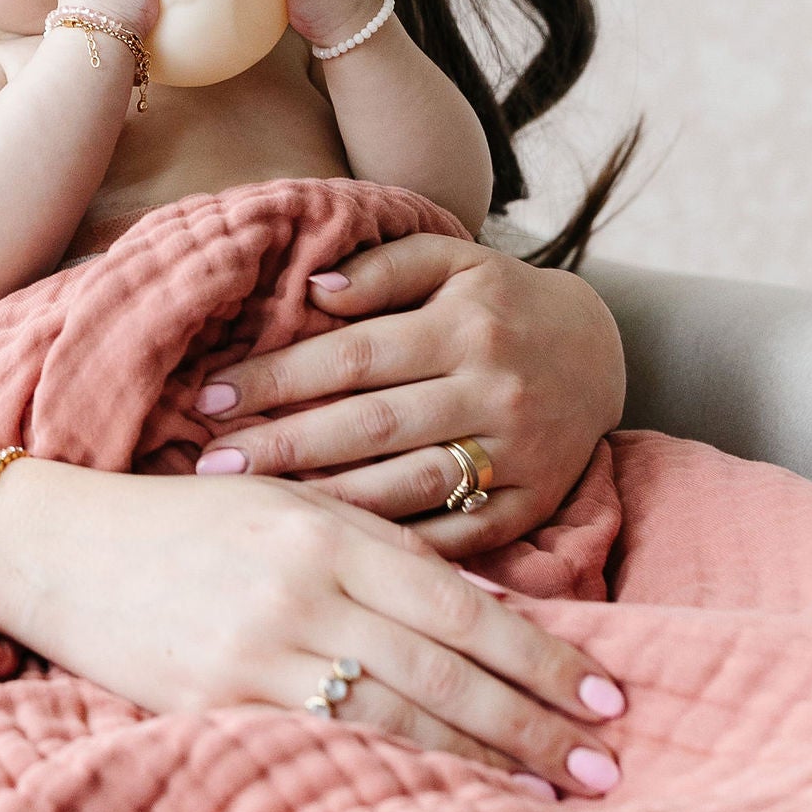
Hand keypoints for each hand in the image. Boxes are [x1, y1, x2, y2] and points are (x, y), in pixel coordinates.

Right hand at [2, 461, 625, 792]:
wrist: (59, 549)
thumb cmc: (186, 524)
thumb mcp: (290, 506)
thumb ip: (387, 553)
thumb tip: (495, 613)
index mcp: (326, 532)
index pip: (462, 605)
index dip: (543, 655)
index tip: (606, 695)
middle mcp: (300, 592)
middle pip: (446, 671)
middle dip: (535, 722)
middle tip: (605, 766)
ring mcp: (255, 655)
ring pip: (397, 720)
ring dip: (484, 764)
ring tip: (549, 795)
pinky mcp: (215, 710)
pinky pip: (327, 749)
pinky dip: (398, 777)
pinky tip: (449, 803)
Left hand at [186, 236, 626, 556]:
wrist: (602, 351)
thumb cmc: (500, 302)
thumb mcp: (453, 261)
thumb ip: (384, 267)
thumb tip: (314, 289)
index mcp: (463, 326)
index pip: (352, 357)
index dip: (278, 378)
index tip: (211, 397)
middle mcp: (490, 390)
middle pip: (369, 426)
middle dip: (282, 446)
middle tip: (209, 464)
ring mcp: (515, 453)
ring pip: (409, 486)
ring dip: (328, 501)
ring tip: (259, 508)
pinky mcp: (532, 503)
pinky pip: (461, 537)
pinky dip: (401, 548)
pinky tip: (340, 550)